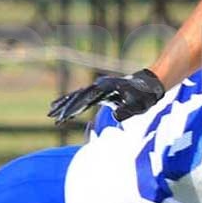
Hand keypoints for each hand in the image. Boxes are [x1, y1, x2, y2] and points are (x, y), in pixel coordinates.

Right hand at [48, 68, 164, 122]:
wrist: (150, 84)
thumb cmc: (144, 96)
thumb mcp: (138, 105)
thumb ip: (127, 111)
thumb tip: (115, 116)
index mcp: (105, 89)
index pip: (84, 99)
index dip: (72, 109)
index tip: (62, 118)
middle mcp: (99, 86)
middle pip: (76, 96)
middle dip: (63, 107)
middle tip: (50, 116)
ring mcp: (100, 88)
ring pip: (77, 96)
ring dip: (65, 104)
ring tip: (51, 111)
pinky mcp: (102, 92)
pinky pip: (84, 98)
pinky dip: (74, 103)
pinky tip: (68, 110)